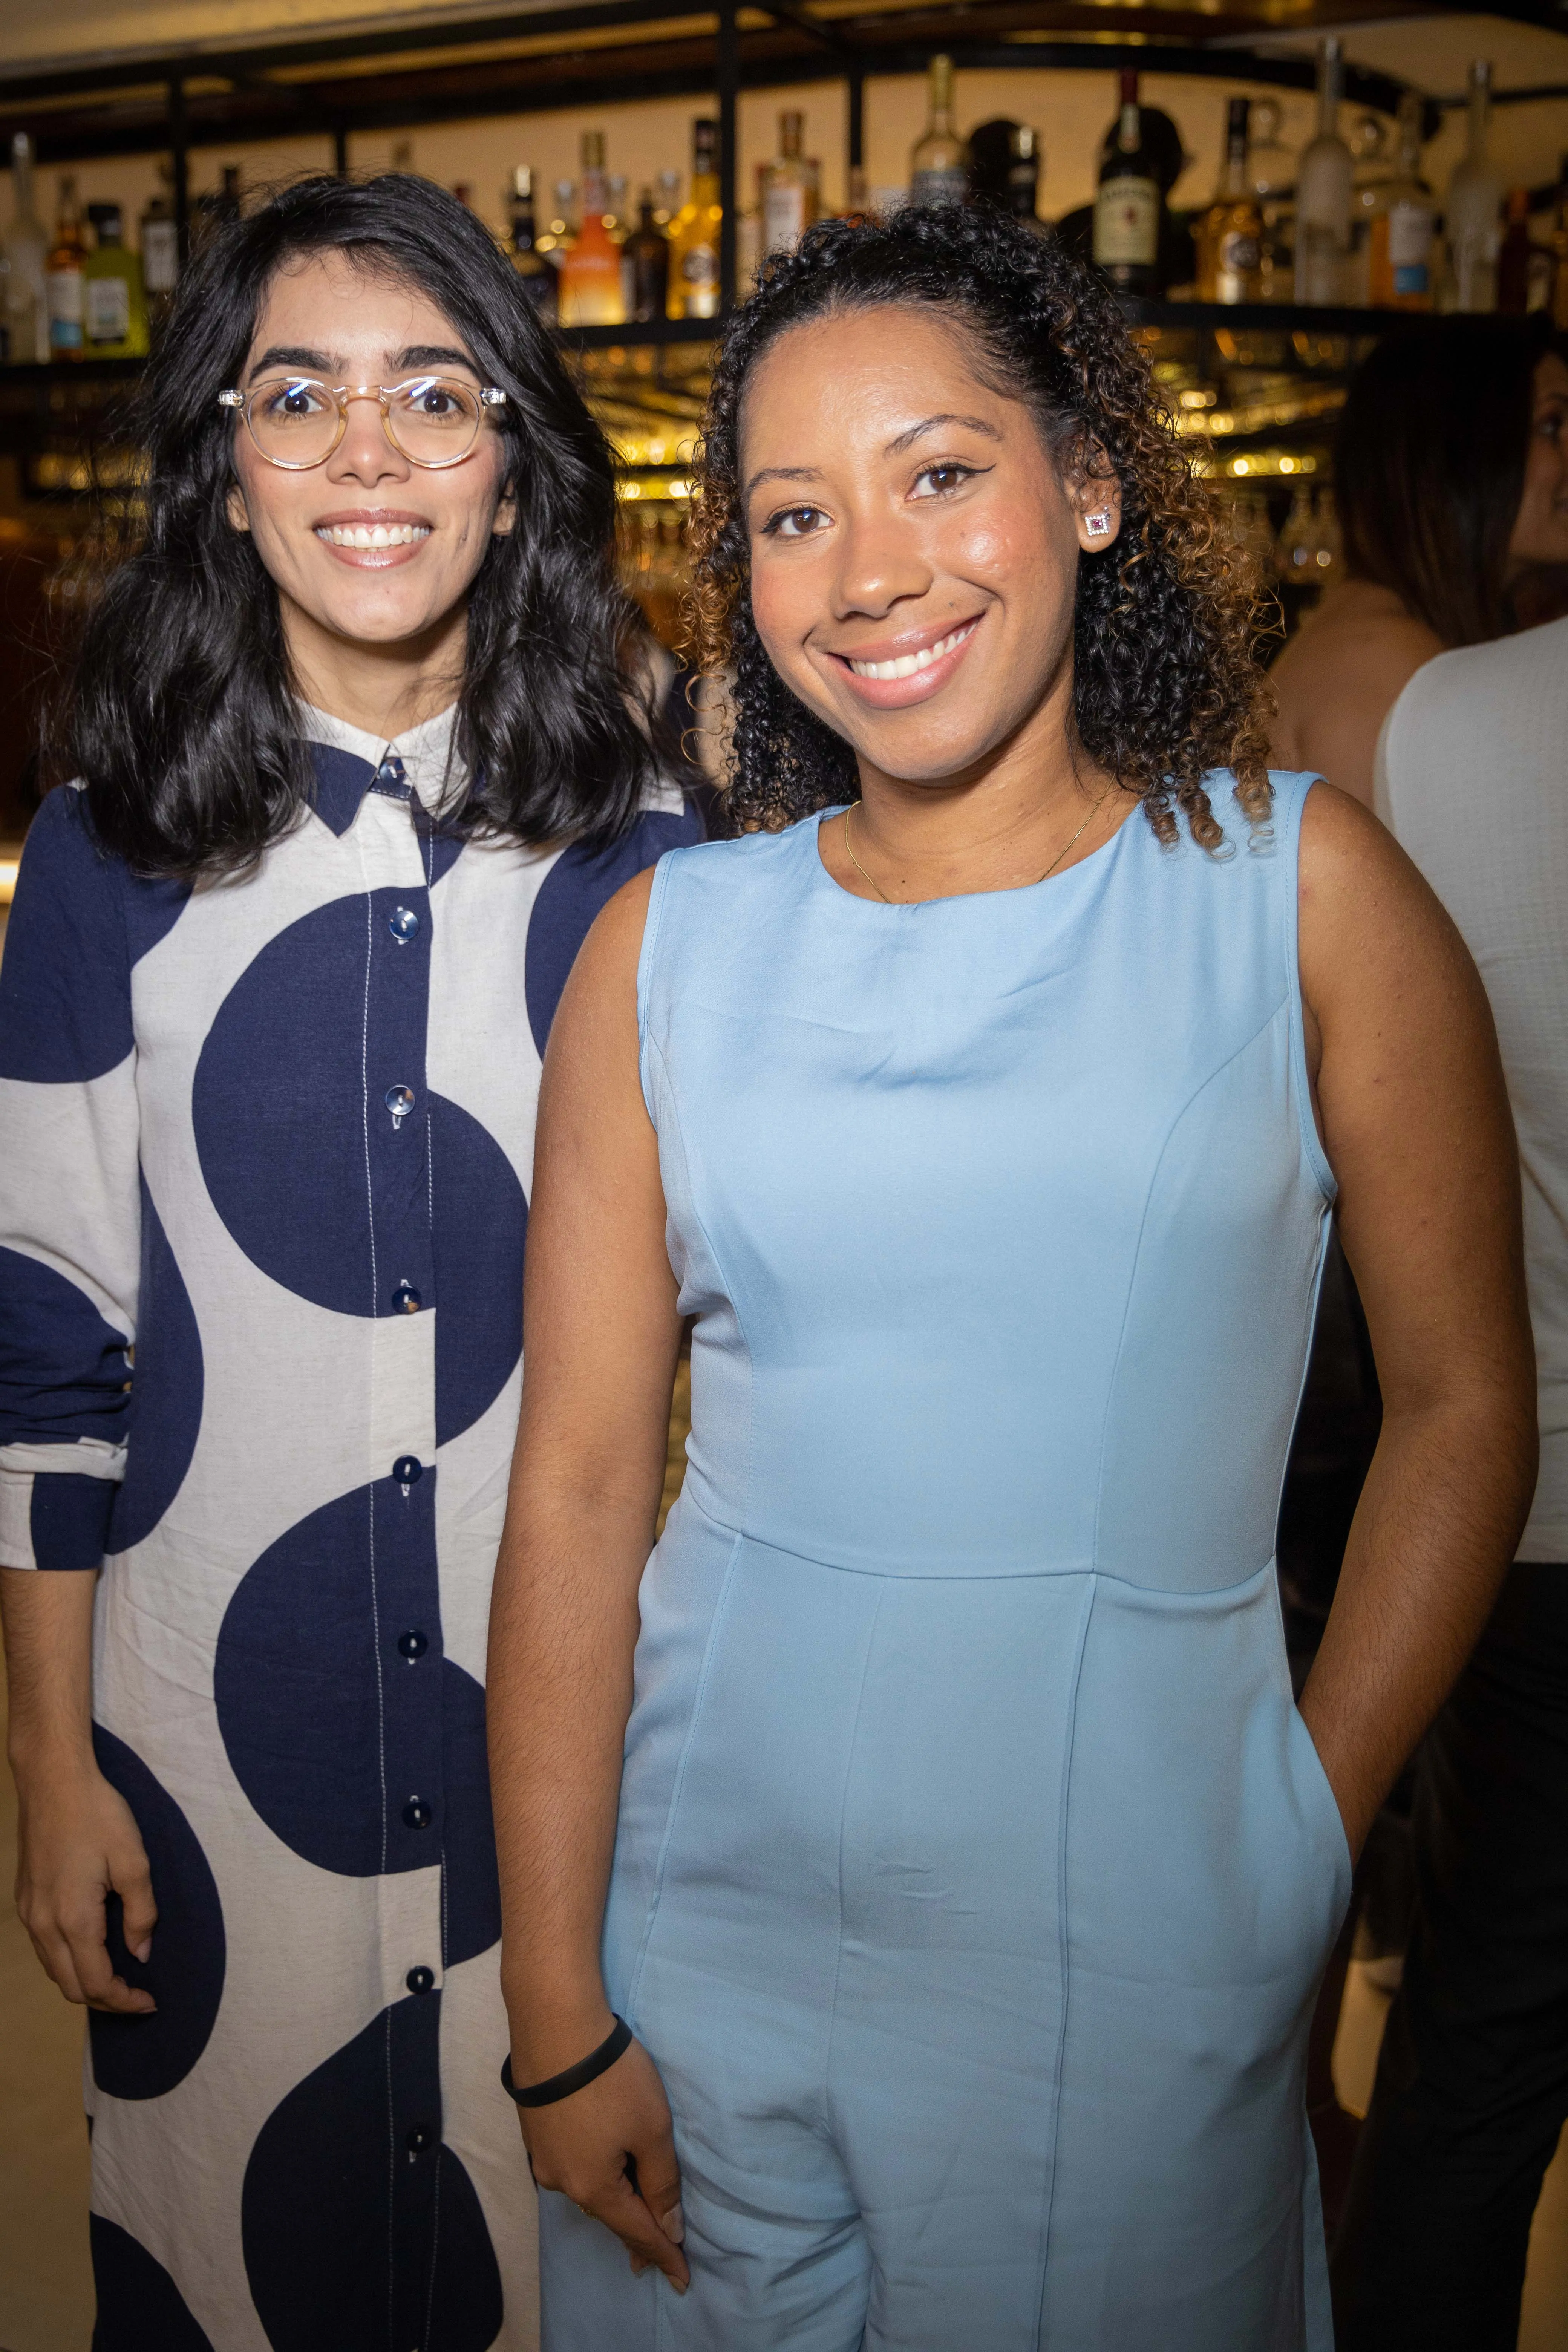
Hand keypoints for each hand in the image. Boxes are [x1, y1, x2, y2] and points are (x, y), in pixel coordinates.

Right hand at [13, 1757, 156, 2013]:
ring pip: (54, 1970)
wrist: (53, 1781)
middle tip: (137, 1995)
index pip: (96, 1983)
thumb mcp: (134, 1860)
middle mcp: (43, 1925)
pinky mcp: (24, 1900)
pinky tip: (90, 1949)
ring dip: (84, 1982)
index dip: (124, 2001)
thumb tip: (140, 1954)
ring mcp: (28, 1914)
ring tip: (118, 1977)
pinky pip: (44, 1948)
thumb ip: (141, 1913)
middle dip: (105, 2000)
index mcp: (73, 1920)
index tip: (150, 2002)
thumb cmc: (97, 1814)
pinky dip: (67, 1962)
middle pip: (71, 1987)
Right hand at [517, 2034, 688, 2292]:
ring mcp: (543, 2158)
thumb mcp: (651, 2128)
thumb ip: (661, 2181)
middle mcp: (562, 2182)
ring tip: (633, 2217)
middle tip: (656, 2260)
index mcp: (593, 2188)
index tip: (683, 2282)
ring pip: (588, 2191)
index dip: (663, 2255)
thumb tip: (668, 2229)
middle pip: (609, 2214)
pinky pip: (573, 2168)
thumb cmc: (611, 2078)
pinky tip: (602, 2175)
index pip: (637, 2231)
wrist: (554, 2026)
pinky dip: (595, 2177)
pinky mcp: (536, 2132)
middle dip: (637, 2235)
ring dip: (614, 2204)